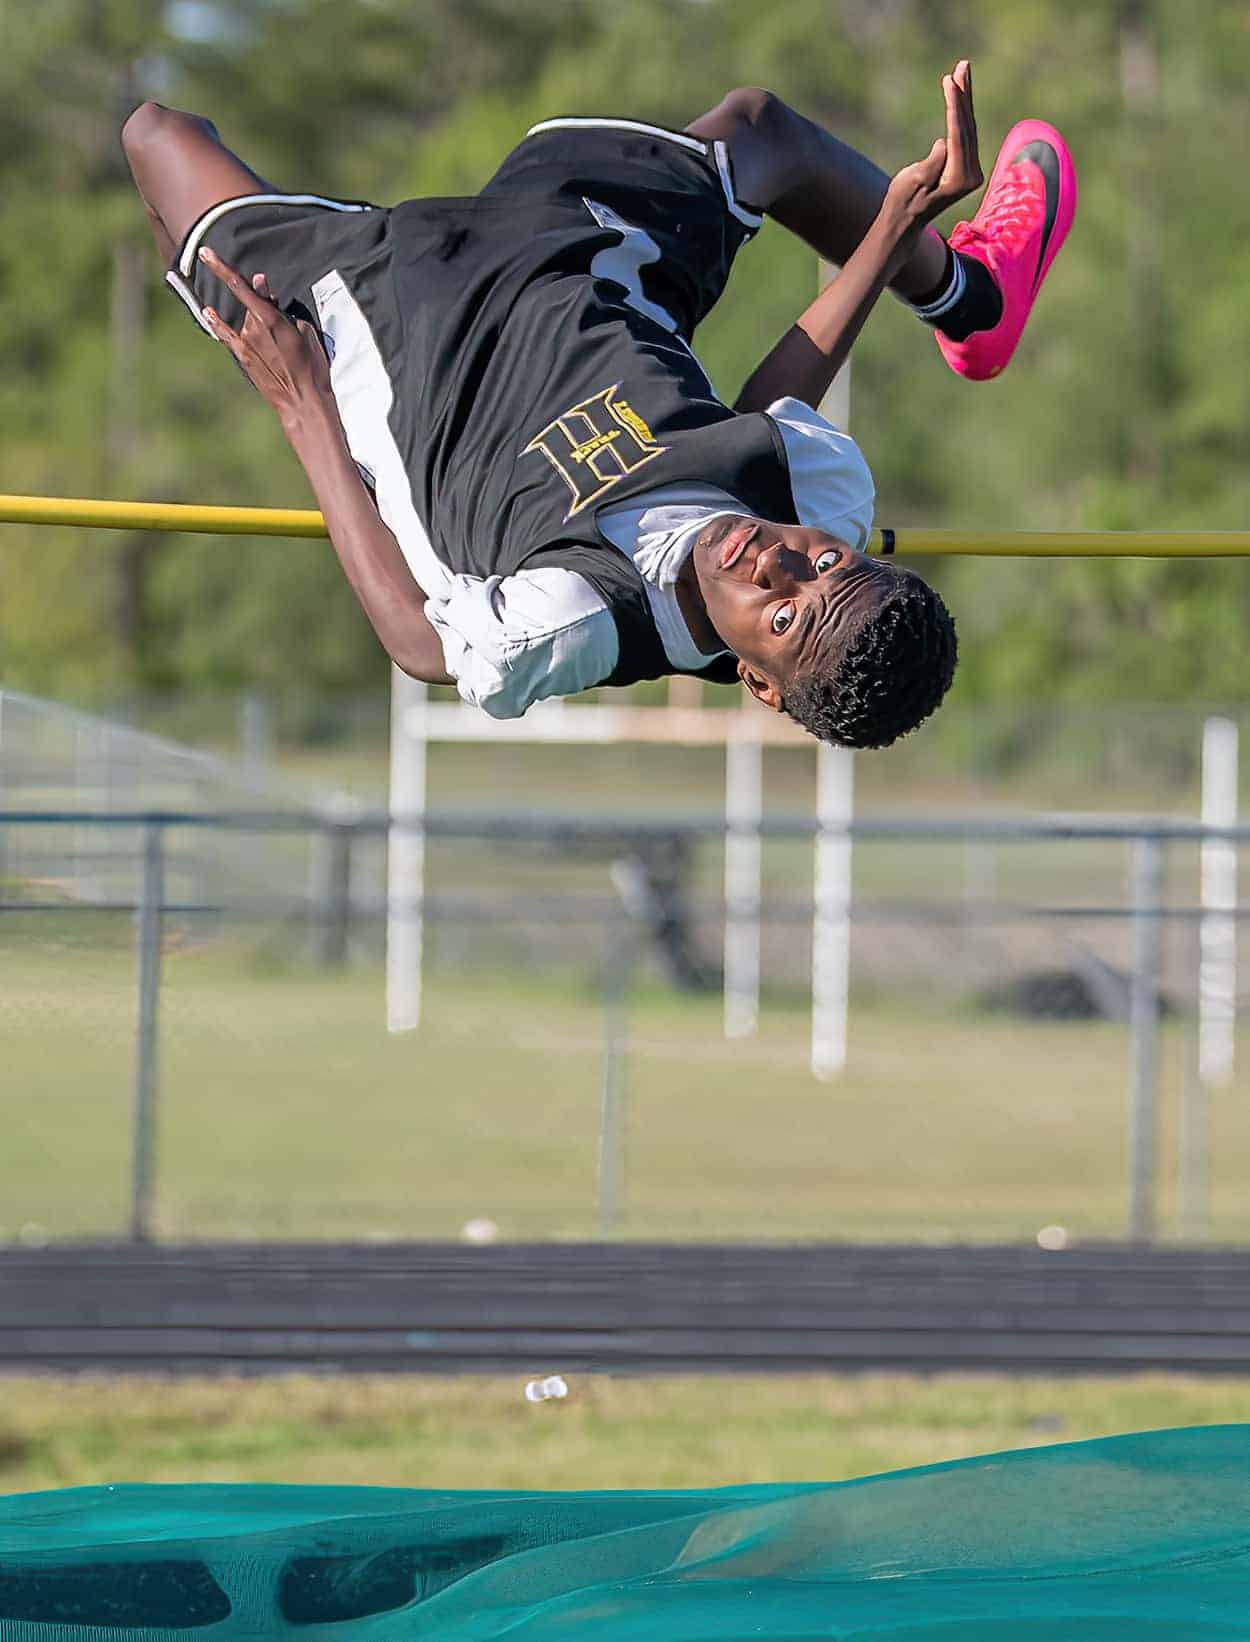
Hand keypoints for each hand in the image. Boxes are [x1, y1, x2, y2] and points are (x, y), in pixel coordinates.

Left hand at [198, 247, 335, 433]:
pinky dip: (217, 323)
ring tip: (278, 345)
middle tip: (279, 324)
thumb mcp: (305, 332)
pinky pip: (226, 335)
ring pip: (245, 320)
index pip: (242, 286)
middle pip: (248, 303)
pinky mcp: (243, 357)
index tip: (205, 252)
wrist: (303, 401)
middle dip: (259, 302)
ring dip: (256, 321)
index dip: (221, 268)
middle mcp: (254, 327)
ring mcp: (246, 343)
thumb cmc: (312, 366)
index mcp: (272, 318)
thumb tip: (263, 288)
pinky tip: (209, 312)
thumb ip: (281, 308)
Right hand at [884, 59, 981, 231]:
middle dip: (964, 94)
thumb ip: (932, 163)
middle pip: (968, 126)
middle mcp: (972, 174)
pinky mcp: (965, 166)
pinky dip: (961, 112)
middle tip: (962, 64)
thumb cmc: (903, 201)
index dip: (955, 105)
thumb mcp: (913, 181)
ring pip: (969, 126)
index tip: (949, 80)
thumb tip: (943, 144)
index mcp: (960, 178)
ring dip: (965, 98)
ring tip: (961, 70)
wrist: (904, 221)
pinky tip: (960, 94)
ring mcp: (971, 171)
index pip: (960, 133)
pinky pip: (965, 133)